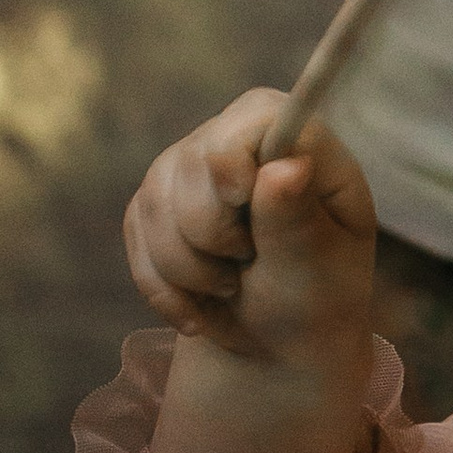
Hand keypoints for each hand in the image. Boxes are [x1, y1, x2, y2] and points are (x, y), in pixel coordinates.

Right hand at [125, 91, 376, 365]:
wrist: (278, 334)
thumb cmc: (315, 296)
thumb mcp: (316, 267)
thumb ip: (296, 218)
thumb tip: (289, 164)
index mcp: (301, 143)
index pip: (255, 118)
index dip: (233, 163)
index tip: (241, 203)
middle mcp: (240, 138)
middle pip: (193, 163)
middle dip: (212, 236)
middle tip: (248, 265)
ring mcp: (191, 164)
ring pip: (156, 203)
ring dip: (188, 270)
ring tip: (230, 287)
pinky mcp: (155, 199)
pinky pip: (136, 233)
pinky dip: (164, 285)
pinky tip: (198, 305)